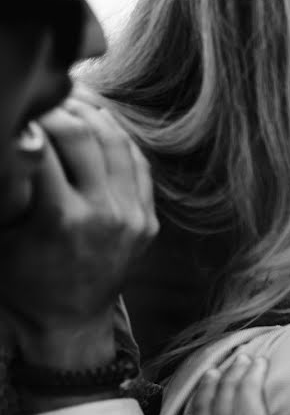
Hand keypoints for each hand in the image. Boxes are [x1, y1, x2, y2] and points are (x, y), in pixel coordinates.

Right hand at [0, 99, 156, 366]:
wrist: (69, 322)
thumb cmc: (23, 281)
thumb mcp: (1, 236)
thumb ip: (10, 188)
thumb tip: (15, 136)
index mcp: (61, 219)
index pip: (45, 145)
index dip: (28, 117)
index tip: (19, 102)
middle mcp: (104, 214)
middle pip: (84, 135)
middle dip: (60, 106)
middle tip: (42, 92)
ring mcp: (133, 218)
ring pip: (118, 143)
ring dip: (94, 114)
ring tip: (71, 99)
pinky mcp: (149, 221)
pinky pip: (138, 165)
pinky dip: (119, 139)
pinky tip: (101, 124)